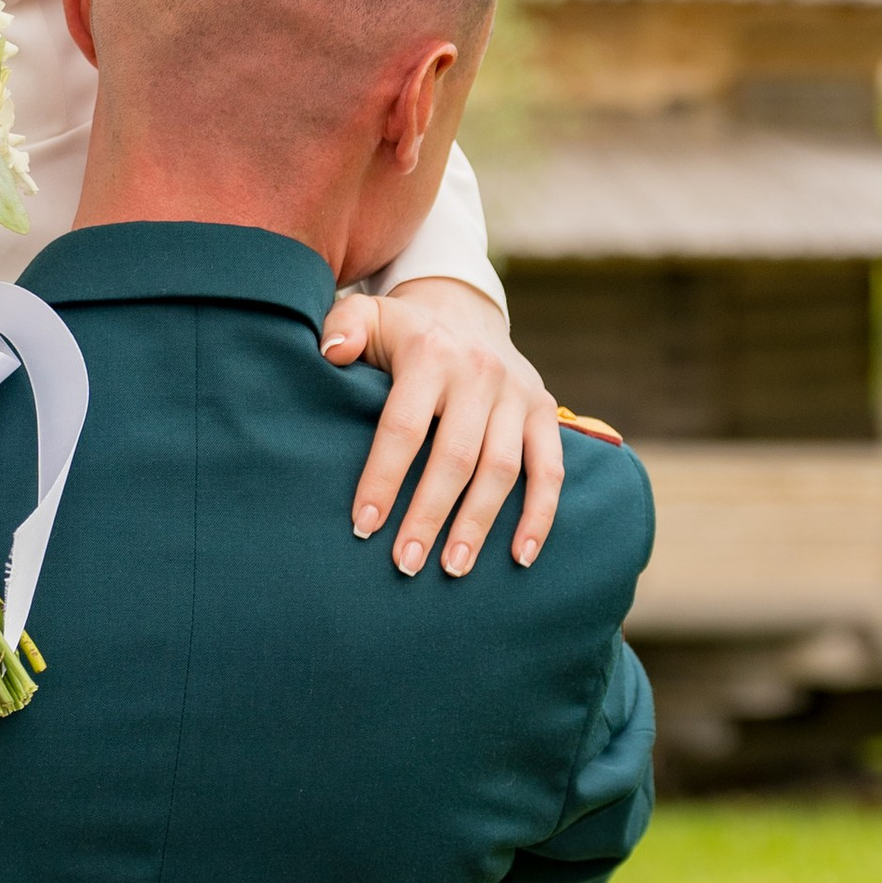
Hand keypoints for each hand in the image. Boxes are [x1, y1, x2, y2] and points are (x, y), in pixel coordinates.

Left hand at [321, 277, 563, 580]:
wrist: (465, 313)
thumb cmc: (404, 333)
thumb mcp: (369, 317)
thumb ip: (342, 329)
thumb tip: (331, 355)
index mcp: (430, 354)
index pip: (404, 426)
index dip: (383, 478)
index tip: (363, 525)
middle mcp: (479, 373)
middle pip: (455, 456)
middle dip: (429, 515)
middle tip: (405, 564)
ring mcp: (516, 394)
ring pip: (501, 469)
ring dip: (478, 524)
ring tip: (453, 569)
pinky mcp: (544, 410)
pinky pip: (550, 470)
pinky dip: (539, 516)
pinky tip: (520, 557)